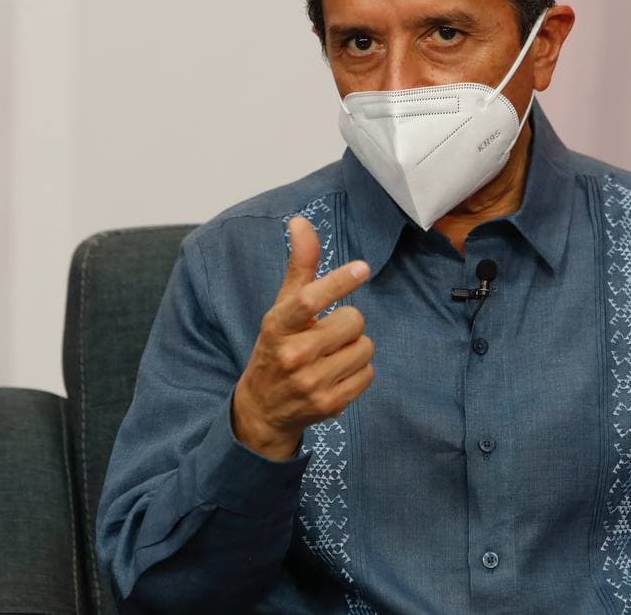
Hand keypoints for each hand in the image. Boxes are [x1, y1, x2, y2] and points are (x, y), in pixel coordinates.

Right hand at [231, 216, 374, 459]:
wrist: (263, 408)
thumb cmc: (277, 347)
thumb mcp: (282, 308)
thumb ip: (299, 266)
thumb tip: (300, 221)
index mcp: (278, 325)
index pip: (308, 299)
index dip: (338, 282)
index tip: (362, 268)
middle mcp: (292, 355)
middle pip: (353, 321)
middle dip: (348, 323)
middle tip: (327, 334)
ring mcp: (311, 383)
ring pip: (365, 348)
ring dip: (355, 348)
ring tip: (331, 356)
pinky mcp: (329, 404)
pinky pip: (368, 374)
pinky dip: (359, 371)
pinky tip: (337, 375)